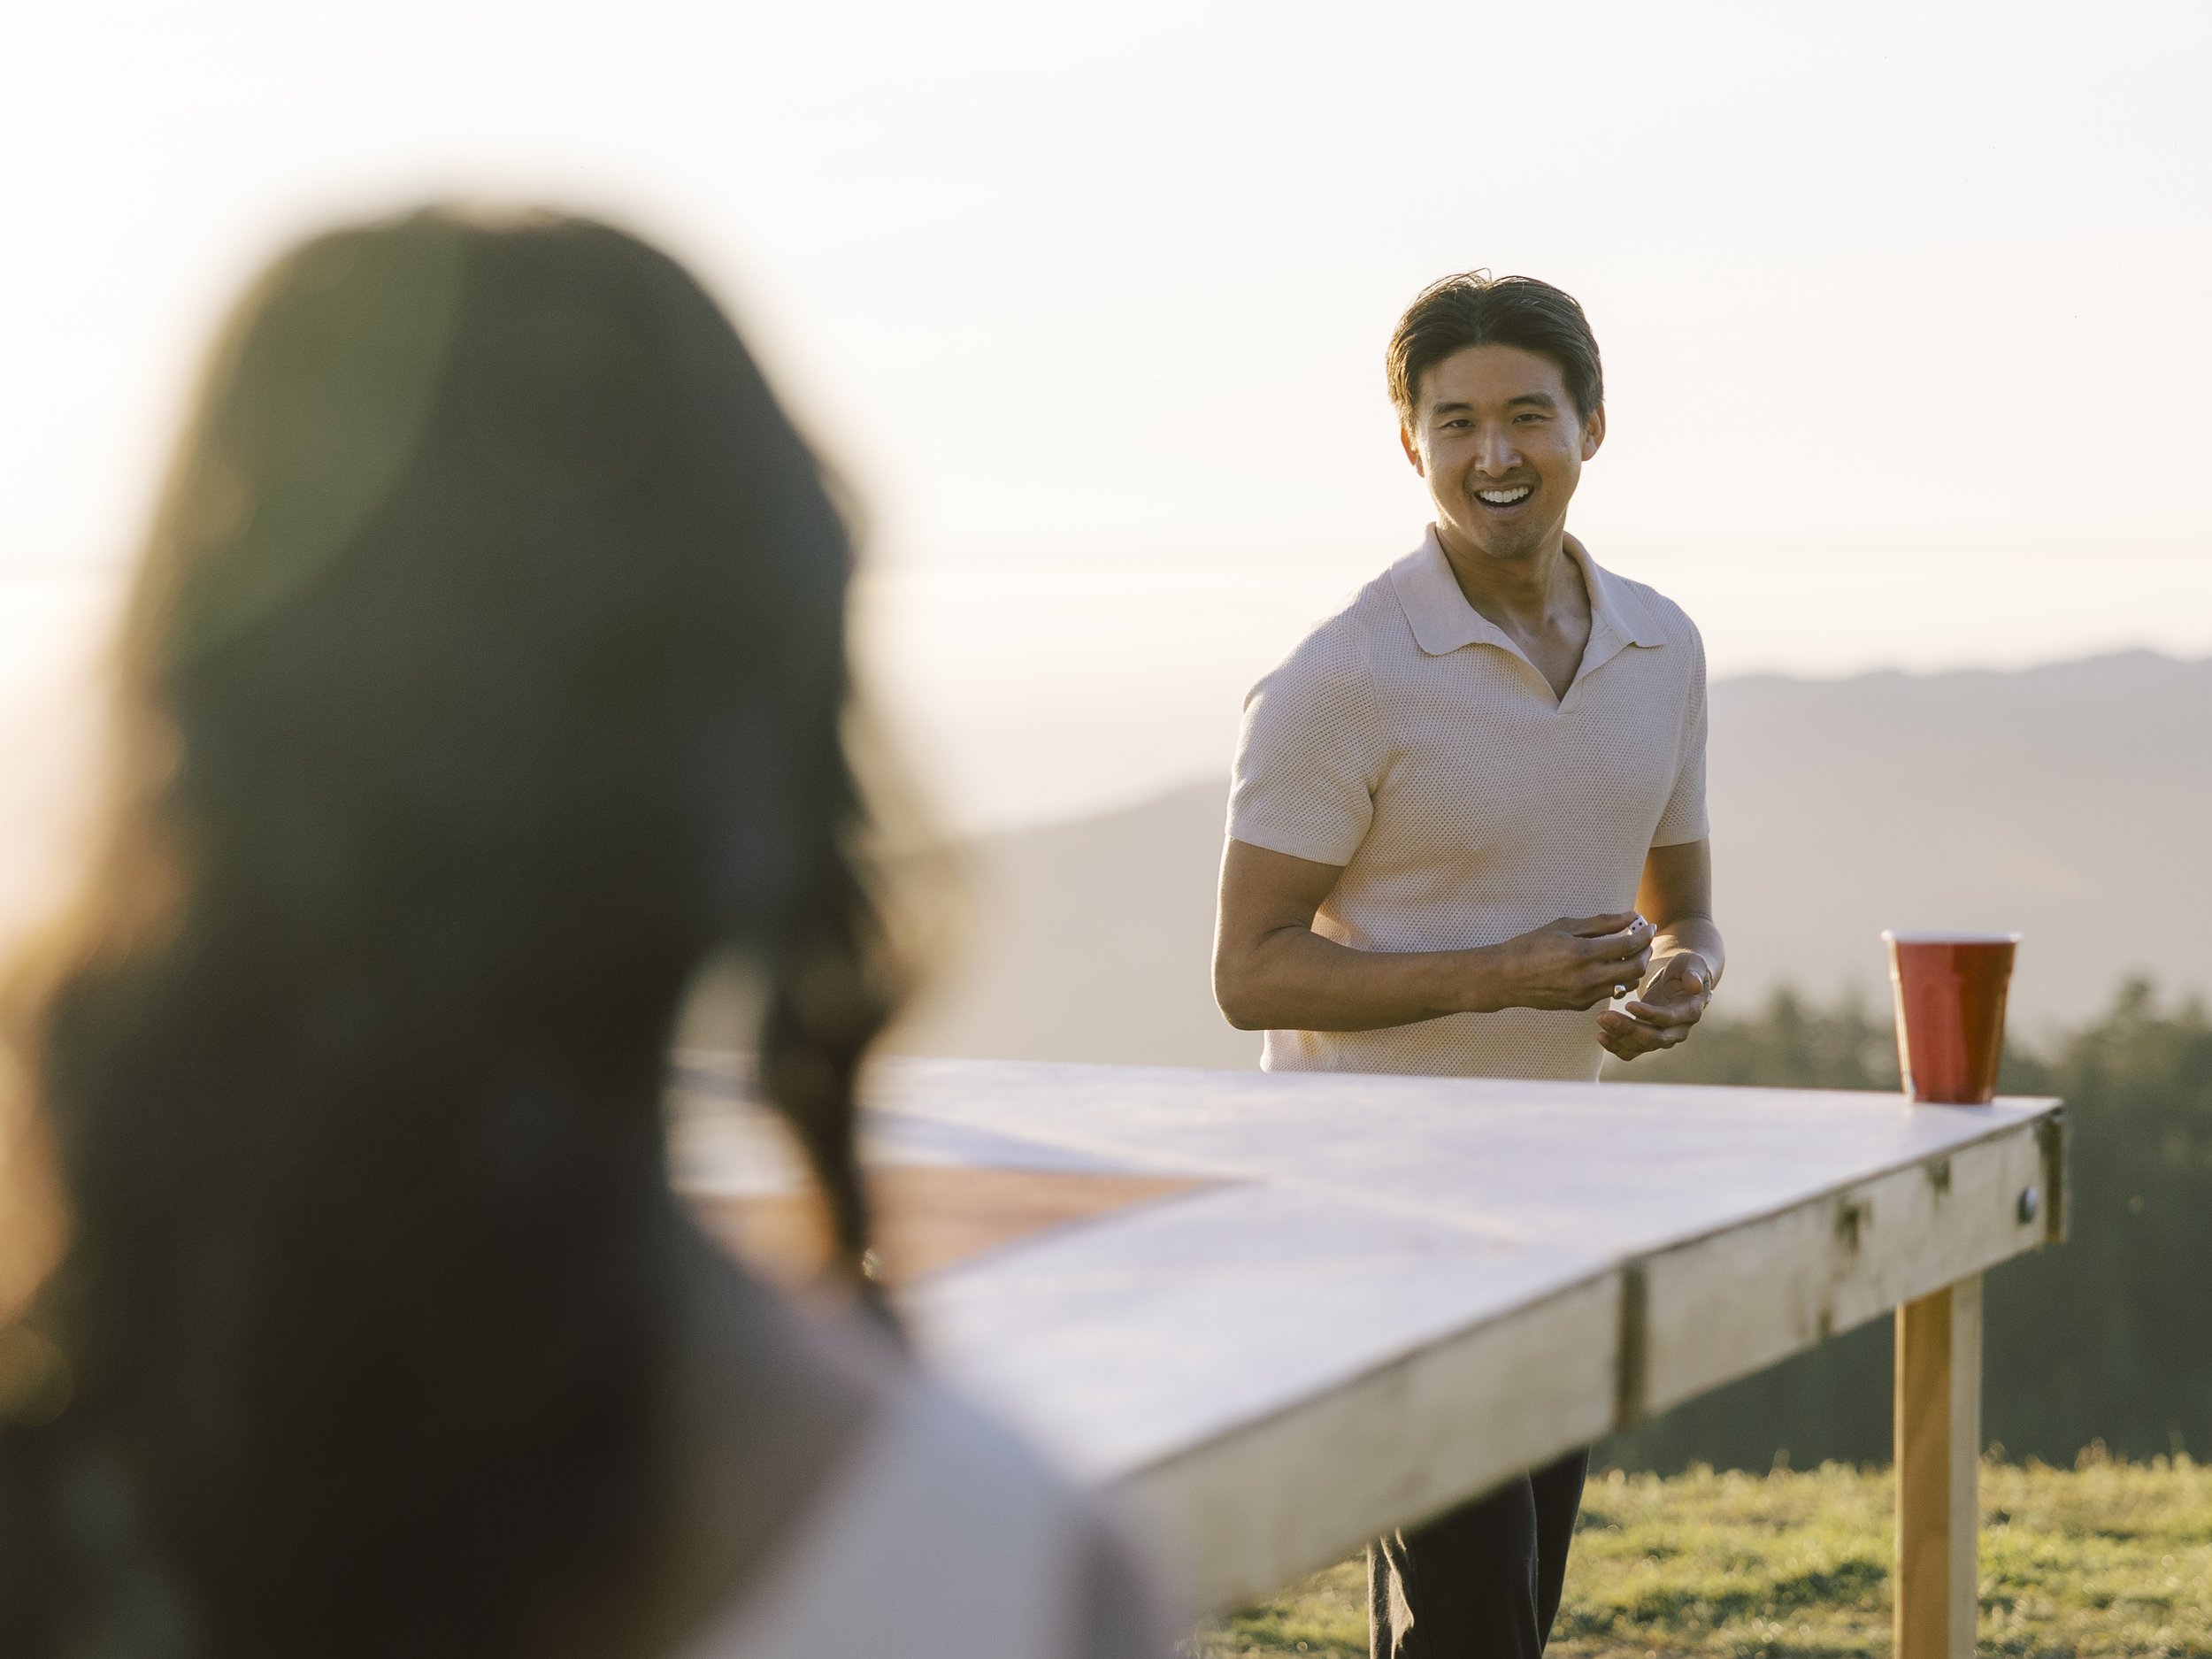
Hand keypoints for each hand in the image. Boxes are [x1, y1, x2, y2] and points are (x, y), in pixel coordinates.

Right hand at [1483, 912, 1655, 1012]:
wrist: (1505, 977)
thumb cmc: (1531, 946)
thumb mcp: (1565, 927)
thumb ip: (1601, 923)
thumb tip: (1629, 917)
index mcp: (1584, 954)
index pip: (1629, 945)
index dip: (1644, 935)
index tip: (1649, 926)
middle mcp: (1588, 978)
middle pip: (1635, 969)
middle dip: (1645, 953)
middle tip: (1644, 942)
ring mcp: (1585, 995)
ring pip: (1625, 985)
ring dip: (1632, 969)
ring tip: (1627, 955)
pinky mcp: (1580, 1006)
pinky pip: (1607, 993)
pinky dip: (1613, 980)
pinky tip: (1604, 969)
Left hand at [1599, 949, 1713, 1061]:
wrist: (1679, 981)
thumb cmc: (1686, 969)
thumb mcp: (1693, 964)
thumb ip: (1694, 973)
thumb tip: (1695, 987)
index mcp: (1689, 1012)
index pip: (1668, 1019)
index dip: (1649, 1014)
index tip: (1628, 1005)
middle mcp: (1677, 1030)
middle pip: (1652, 1038)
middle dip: (1628, 1028)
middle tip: (1606, 1016)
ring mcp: (1662, 1037)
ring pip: (1639, 1046)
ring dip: (1618, 1036)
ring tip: (1601, 1019)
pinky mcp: (1647, 1039)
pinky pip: (1631, 1051)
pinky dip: (1616, 1046)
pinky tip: (1600, 1035)